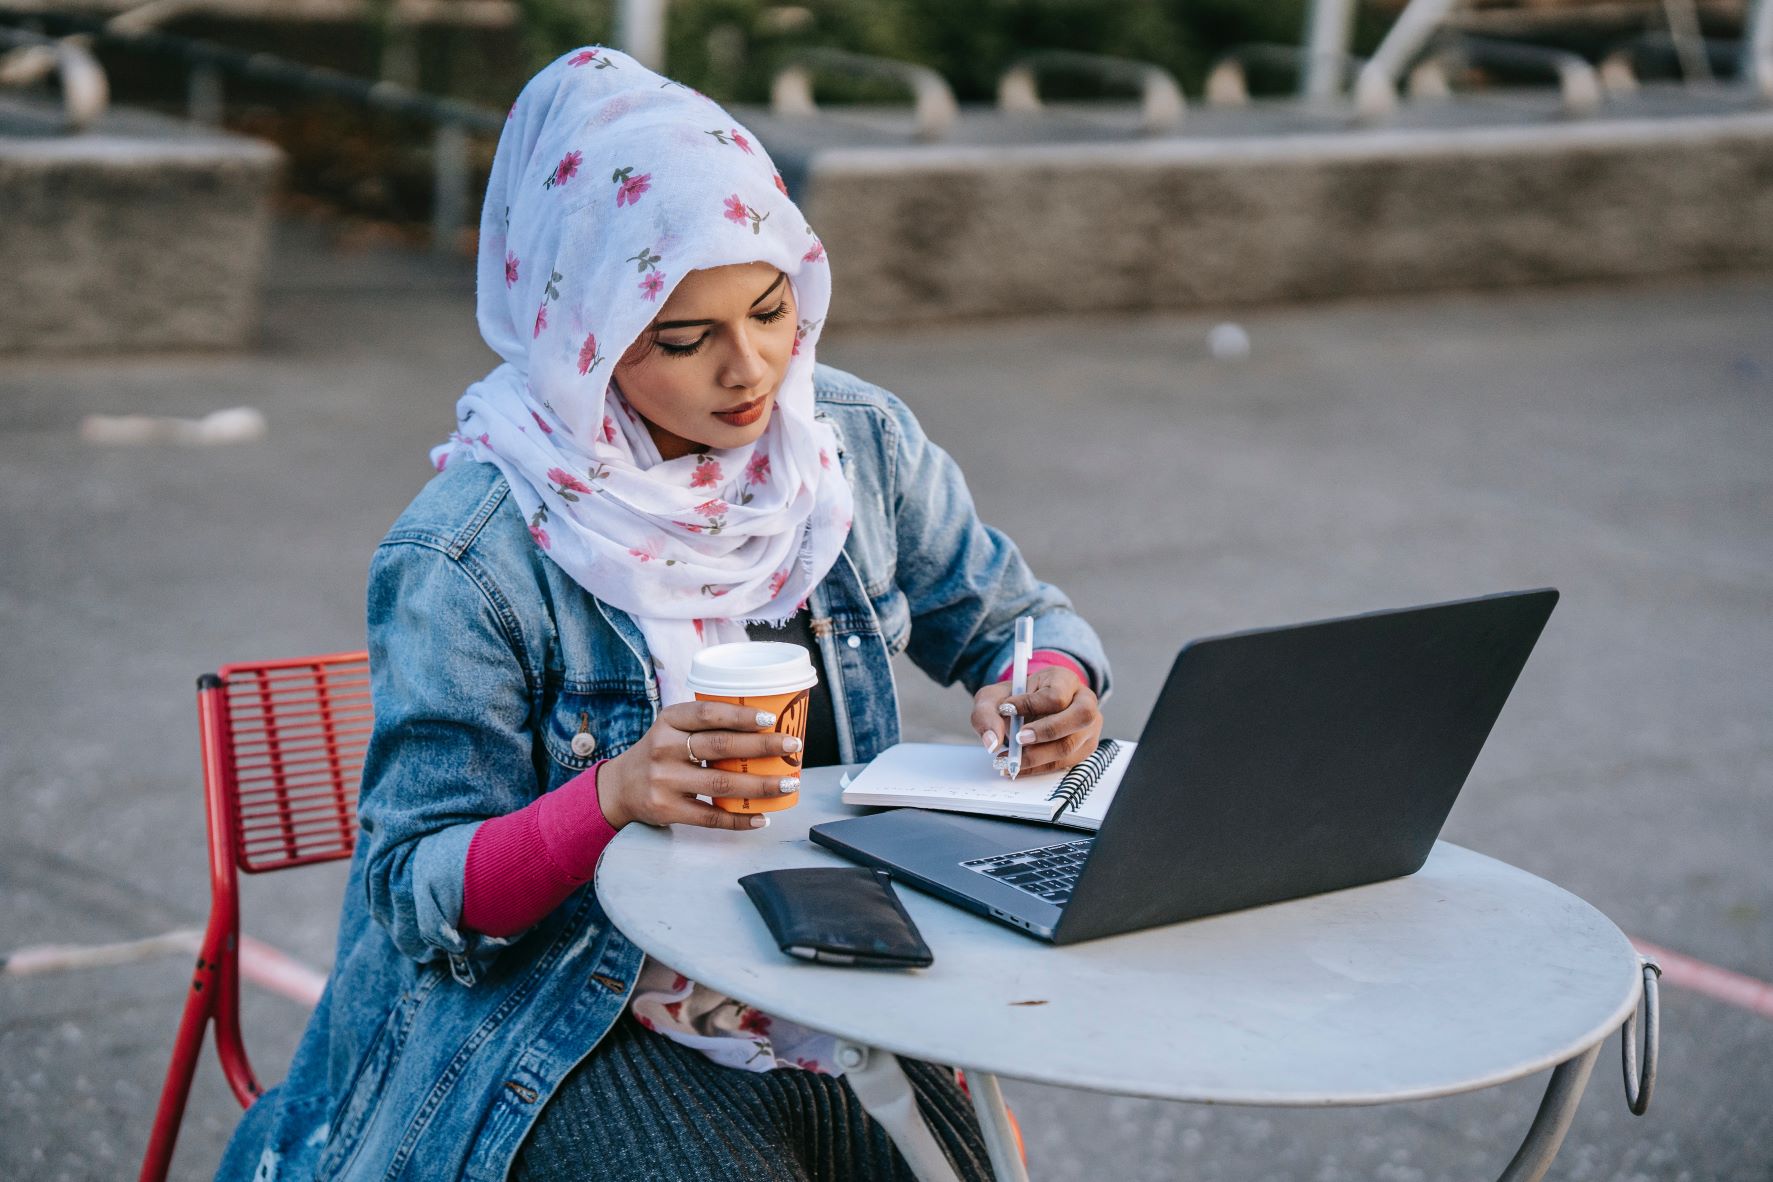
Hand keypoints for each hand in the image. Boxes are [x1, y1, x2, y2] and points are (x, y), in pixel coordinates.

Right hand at [597, 700, 802, 831]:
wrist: (620, 788)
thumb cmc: (661, 753)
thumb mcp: (672, 729)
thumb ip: (705, 727)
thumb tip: (767, 728)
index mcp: (668, 720)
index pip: (707, 714)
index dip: (740, 715)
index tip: (770, 718)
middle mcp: (664, 748)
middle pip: (720, 746)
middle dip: (762, 746)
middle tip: (792, 747)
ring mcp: (664, 781)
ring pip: (720, 783)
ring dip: (760, 785)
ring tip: (788, 783)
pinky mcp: (667, 809)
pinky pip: (710, 816)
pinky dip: (739, 819)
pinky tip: (762, 816)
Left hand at [970, 666, 1101, 776]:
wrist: (1027, 709)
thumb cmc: (1015, 700)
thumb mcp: (994, 697)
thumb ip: (987, 713)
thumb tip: (992, 742)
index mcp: (1066, 680)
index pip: (1056, 694)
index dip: (1031, 705)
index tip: (1006, 709)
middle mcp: (1086, 702)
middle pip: (1079, 717)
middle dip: (1045, 732)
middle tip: (1017, 739)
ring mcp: (1089, 728)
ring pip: (1070, 746)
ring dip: (1036, 756)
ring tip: (1009, 758)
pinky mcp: (1084, 749)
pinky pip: (1064, 763)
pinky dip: (1037, 768)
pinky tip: (1017, 766)